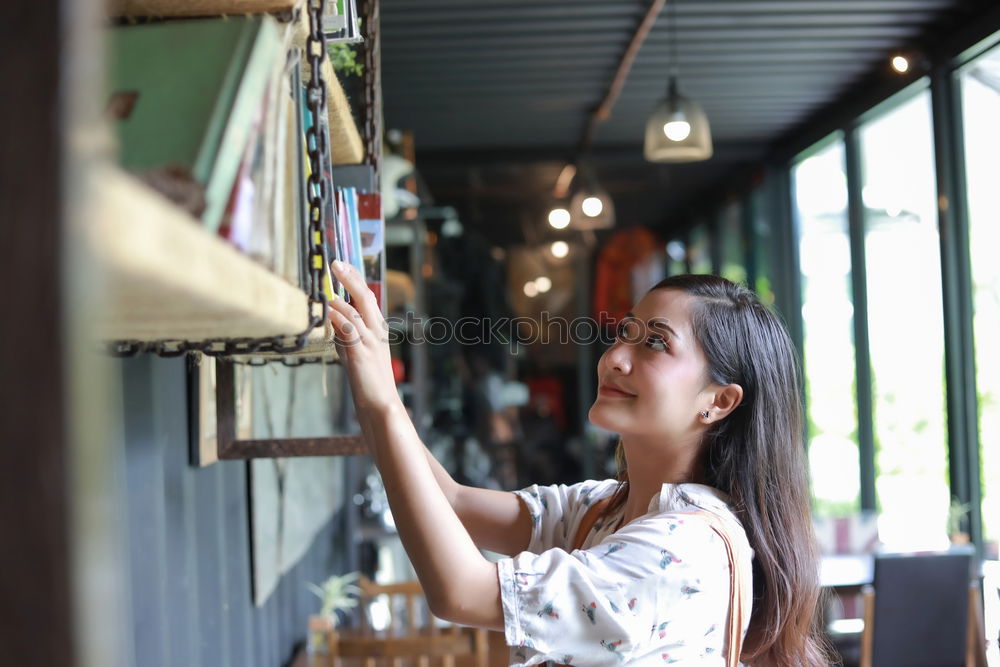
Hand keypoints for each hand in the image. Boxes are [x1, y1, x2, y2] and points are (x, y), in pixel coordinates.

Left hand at [327, 261, 400, 414]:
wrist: (380, 402)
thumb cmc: (367, 378)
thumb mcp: (355, 350)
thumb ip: (345, 332)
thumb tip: (331, 316)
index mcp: (378, 327)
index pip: (368, 296)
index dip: (355, 278)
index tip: (342, 264)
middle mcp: (377, 330)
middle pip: (365, 296)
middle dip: (350, 278)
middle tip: (335, 263)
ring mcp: (371, 341)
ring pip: (355, 311)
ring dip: (338, 298)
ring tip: (324, 290)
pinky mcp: (361, 353)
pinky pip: (349, 330)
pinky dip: (337, 318)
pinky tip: (327, 311)